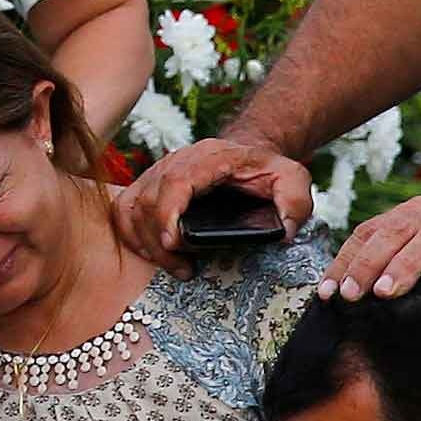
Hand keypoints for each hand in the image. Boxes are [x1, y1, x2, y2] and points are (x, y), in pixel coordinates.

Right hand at [114, 136, 311, 271]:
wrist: (247, 153)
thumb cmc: (267, 170)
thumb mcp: (293, 179)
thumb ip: (295, 202)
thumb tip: (284, 232)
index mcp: (209, 158)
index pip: (176, 180)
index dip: (168, 212)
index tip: (174, 243)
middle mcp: (176, 161)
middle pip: (149, 199)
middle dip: (159, 239)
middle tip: (183, 268)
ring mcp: (158, 173)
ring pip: (133, 206)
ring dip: (146, 241)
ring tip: (176, 265)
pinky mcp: (149, 185)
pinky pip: (125, 209)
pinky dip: (131, 233)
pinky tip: (152, 252)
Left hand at [322, 196, 420, 310]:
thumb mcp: (420, 252)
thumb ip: (389, 261)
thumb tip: (344, 294)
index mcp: (409, 216)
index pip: (368, 234)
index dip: (345, 262)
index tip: (328, 293)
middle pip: (392, 234)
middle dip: (366, 265)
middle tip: (351, 295)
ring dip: (405, 267)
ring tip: (386, 293)